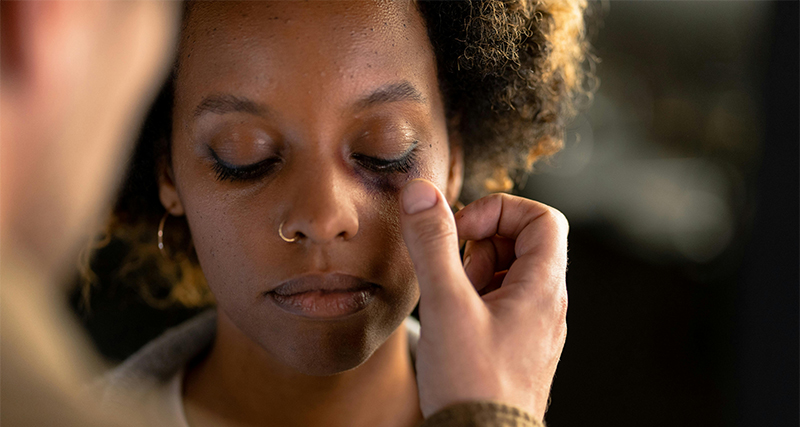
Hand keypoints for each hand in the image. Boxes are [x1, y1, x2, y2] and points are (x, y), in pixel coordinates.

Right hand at [399, 179, 568, 421]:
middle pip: (523, 242)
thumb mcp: (446, 304)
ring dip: (473, 272)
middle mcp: (546, 304)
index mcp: (543, 288)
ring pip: (508, 273)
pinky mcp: (516, 345)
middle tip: (453, 270)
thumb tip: (422, 192)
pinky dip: (473, 298)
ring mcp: (533, 326)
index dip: (500, 210)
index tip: (465, 229)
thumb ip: (433, 244)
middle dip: (480, 243)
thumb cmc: (472, 384)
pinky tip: (452, 321)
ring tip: (450, 301)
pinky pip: (500, 302)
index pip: (543, 218)